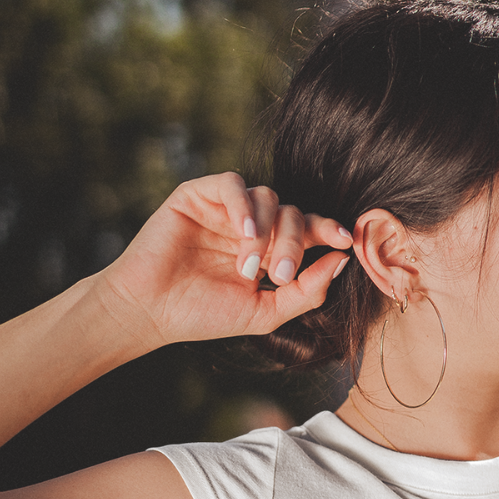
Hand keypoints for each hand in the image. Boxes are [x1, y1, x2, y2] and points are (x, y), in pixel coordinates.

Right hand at [95, 172, 352, 349]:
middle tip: (281, 274)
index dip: (329, 230)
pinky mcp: (198, 194)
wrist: (151, 311)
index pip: (309, 229)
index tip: (346, 241)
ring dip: (267, 232)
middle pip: (292, 213)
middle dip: (295, 243)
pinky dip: (244, 206)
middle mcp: (251, 225)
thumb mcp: (267, 312)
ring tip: (249, 267)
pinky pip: (233, 183)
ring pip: (267, 197)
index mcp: (270, 250)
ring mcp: (226, 209)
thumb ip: (307, 291)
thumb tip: (342, 261)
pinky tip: (243, 234)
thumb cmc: (206, 315)